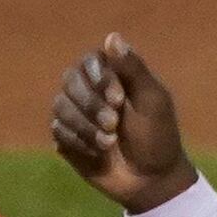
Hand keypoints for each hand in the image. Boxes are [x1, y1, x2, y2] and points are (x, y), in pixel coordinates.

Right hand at [49, 35, 198, 213]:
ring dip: (86, 126)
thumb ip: (133, 70)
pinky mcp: (66, 136)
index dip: (100, 79)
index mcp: (112, 76)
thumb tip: (112, 36)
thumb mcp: (153, 101)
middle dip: (91, 105)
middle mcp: (89, 90)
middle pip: (70, 81)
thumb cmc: (158, 137)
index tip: (120, 100)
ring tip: (110, 142)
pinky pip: (58, 130)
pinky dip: (79, 142)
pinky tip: (99, 153)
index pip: (90, 62)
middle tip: (114, 124)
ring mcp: (75, 113)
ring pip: (61, 106)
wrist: (152, 179)